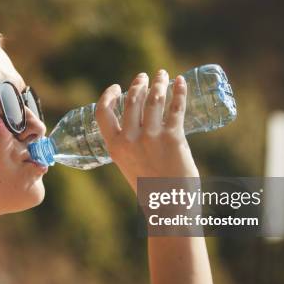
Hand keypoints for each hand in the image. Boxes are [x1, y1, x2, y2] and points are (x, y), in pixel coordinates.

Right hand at [96, 69, 198, 192]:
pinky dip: (179, 91)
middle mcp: (130, 140)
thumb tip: (139, 123)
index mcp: (115, 147)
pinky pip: (176, 108)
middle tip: (146, 77)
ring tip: (163, 75)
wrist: (169, 208)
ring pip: (154, 100)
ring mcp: (151, 138)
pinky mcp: (173, 138)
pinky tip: (181, 82)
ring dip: (159, 83)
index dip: (108, 96)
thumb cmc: (151, 189)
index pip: (103, 113)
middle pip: (132, 101)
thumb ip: (129, 145)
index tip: (116, 87)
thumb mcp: (129, 165)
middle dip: (139, 84)